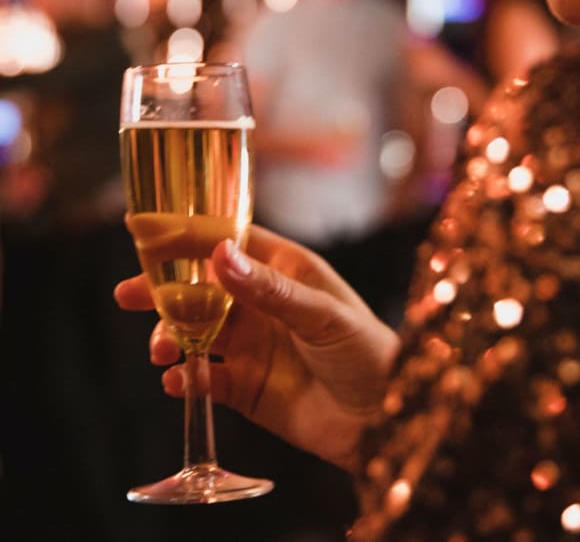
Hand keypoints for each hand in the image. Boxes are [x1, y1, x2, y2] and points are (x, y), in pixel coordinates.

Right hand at [114, 225, 399, 471]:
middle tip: (126, 294)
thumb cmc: (367, 352)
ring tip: (160, 350)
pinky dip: (185, 378)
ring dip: (170, 336)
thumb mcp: (322, 315)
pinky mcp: (244, 386)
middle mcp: (264, 303)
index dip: (189, 235)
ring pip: (195, 331)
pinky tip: (179, 381)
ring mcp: (252, 344)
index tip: (145, 230)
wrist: (382, 418)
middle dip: (163, 289)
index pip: (231, 242)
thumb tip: (220, 253)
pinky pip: (204, 378)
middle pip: (202, 287)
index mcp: (287, 271)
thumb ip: (270, 290)